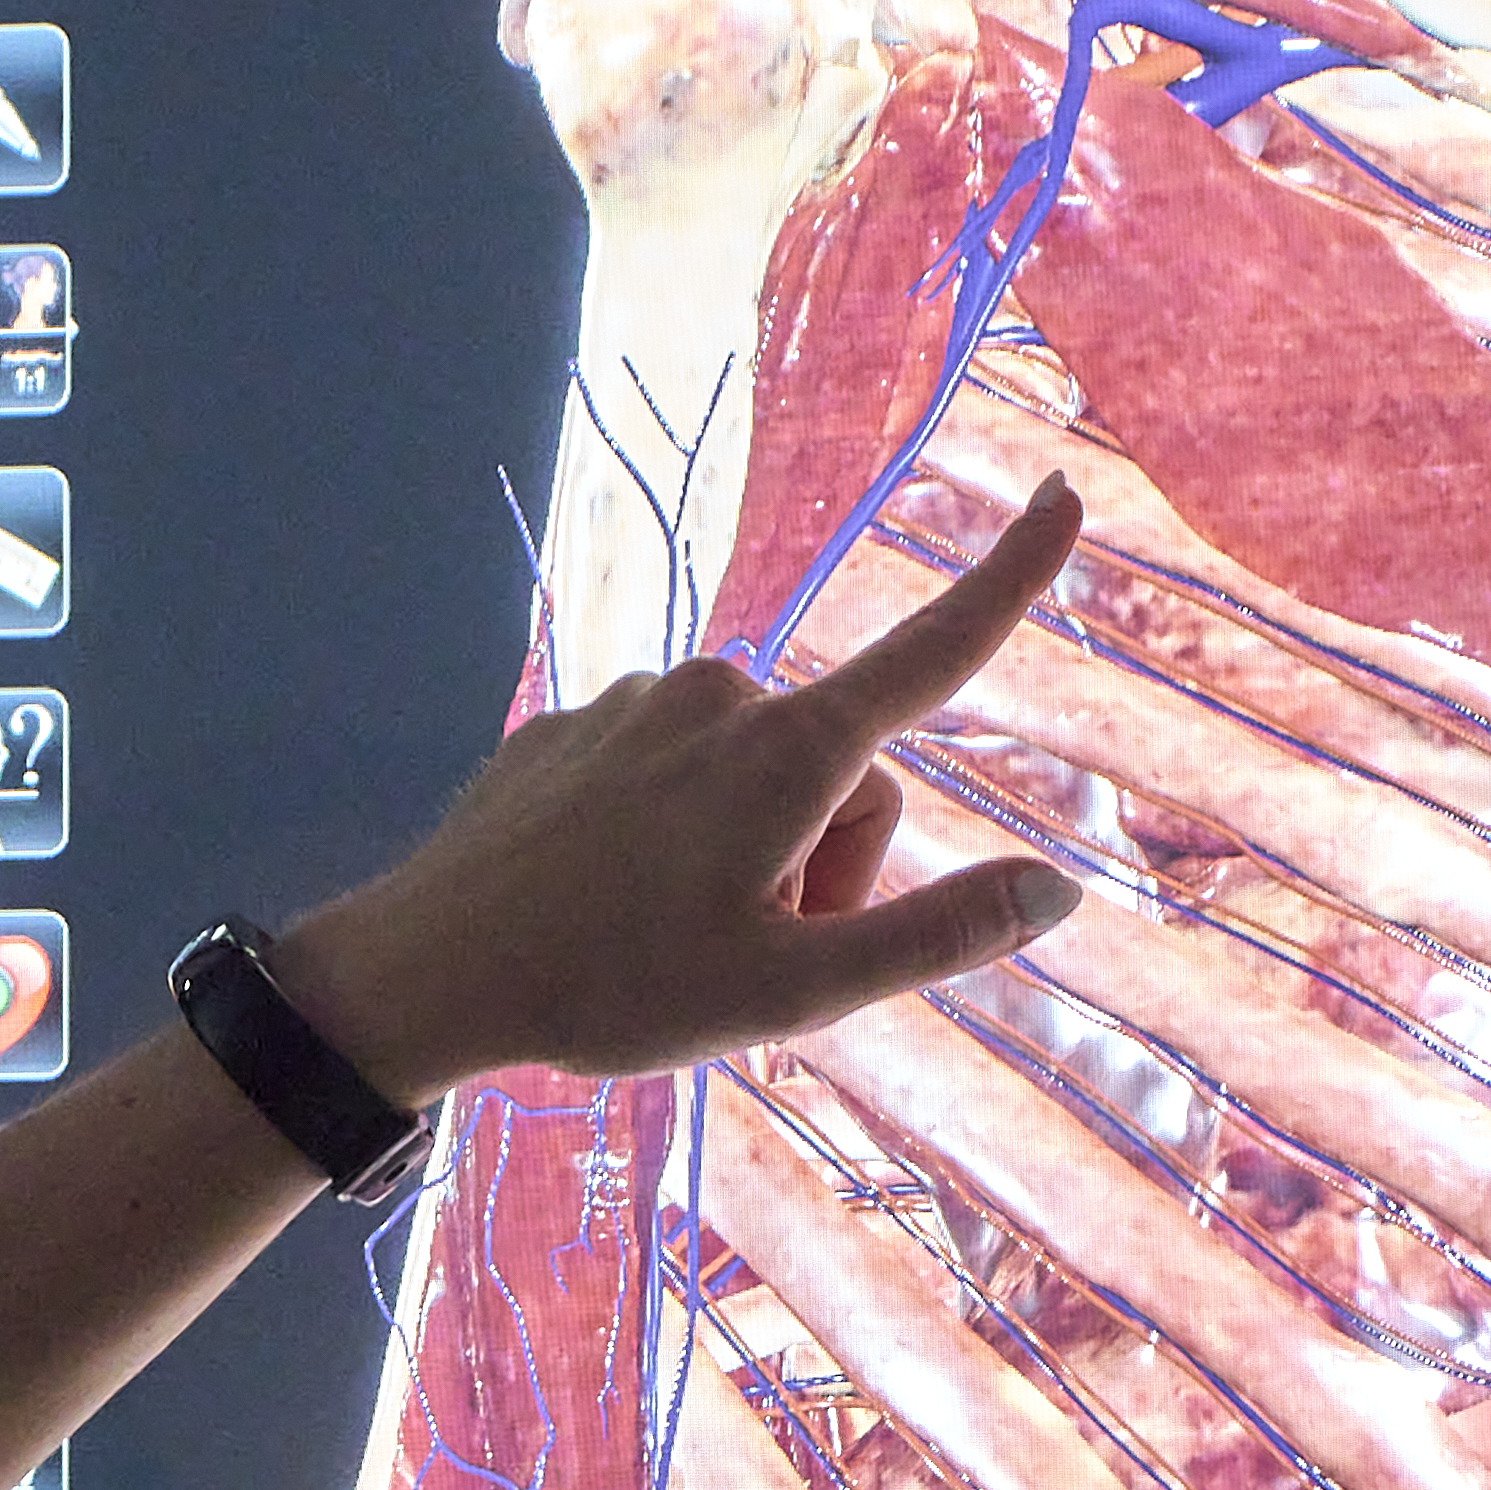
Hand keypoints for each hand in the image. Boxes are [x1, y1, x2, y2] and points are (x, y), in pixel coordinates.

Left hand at [274, 474, 1085, 1097]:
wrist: (428, 971)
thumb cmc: (614, 988)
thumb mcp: (794, 991)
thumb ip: (936, 935)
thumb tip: (1059, 889)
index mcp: (790, 752)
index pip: (933, 652)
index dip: (1010, 578)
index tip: (1063, 498)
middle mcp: (722, 695)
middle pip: (839, 776)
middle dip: (821, 863)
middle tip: (743, 951)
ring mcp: (639, 702)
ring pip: (750, 779)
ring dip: (739, 854)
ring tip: (658, 932)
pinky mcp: (577, 725)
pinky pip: (667, 776)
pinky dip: (663, 837)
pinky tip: (601, 900)